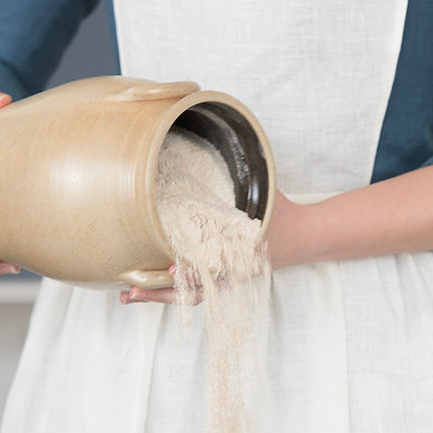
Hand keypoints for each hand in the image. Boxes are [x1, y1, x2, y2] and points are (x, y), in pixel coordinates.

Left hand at [119, 189, 320, 305]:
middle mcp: (229, 273)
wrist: (304, 237)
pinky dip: (168, 289)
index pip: (211, 270)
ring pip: (188, 296)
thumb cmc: (281, 212)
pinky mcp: (219, 277)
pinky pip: (191, 290)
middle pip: (191, 293)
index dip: (190, 273)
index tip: (170, 271)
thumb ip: (242, 170)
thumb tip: (219, 136)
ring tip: (129, 295)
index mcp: (240, 255)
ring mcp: (223, 279)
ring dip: (158, 296)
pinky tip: (146, 286)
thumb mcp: (264, 189)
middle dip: (159, 294)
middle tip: (131, 293)